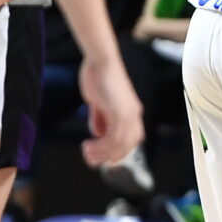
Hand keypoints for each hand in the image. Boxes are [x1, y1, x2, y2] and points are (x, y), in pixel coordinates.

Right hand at [76, 54, 144, 169]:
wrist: (101, 61)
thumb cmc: (99, 76)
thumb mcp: (98, 102)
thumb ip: (100, 118)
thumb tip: (97, 134)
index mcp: (131, 112)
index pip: (130, 140)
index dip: (118, 152)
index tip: (104, 159)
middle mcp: (134, 115)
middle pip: (127, 146)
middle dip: (109, 157)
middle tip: (93, 161)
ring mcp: (129, 115)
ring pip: (119, 145)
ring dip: (102, 153)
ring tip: (87, 154)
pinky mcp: (120, 113)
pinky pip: (112, 138)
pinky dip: (101, 145)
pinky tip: (89, 144)